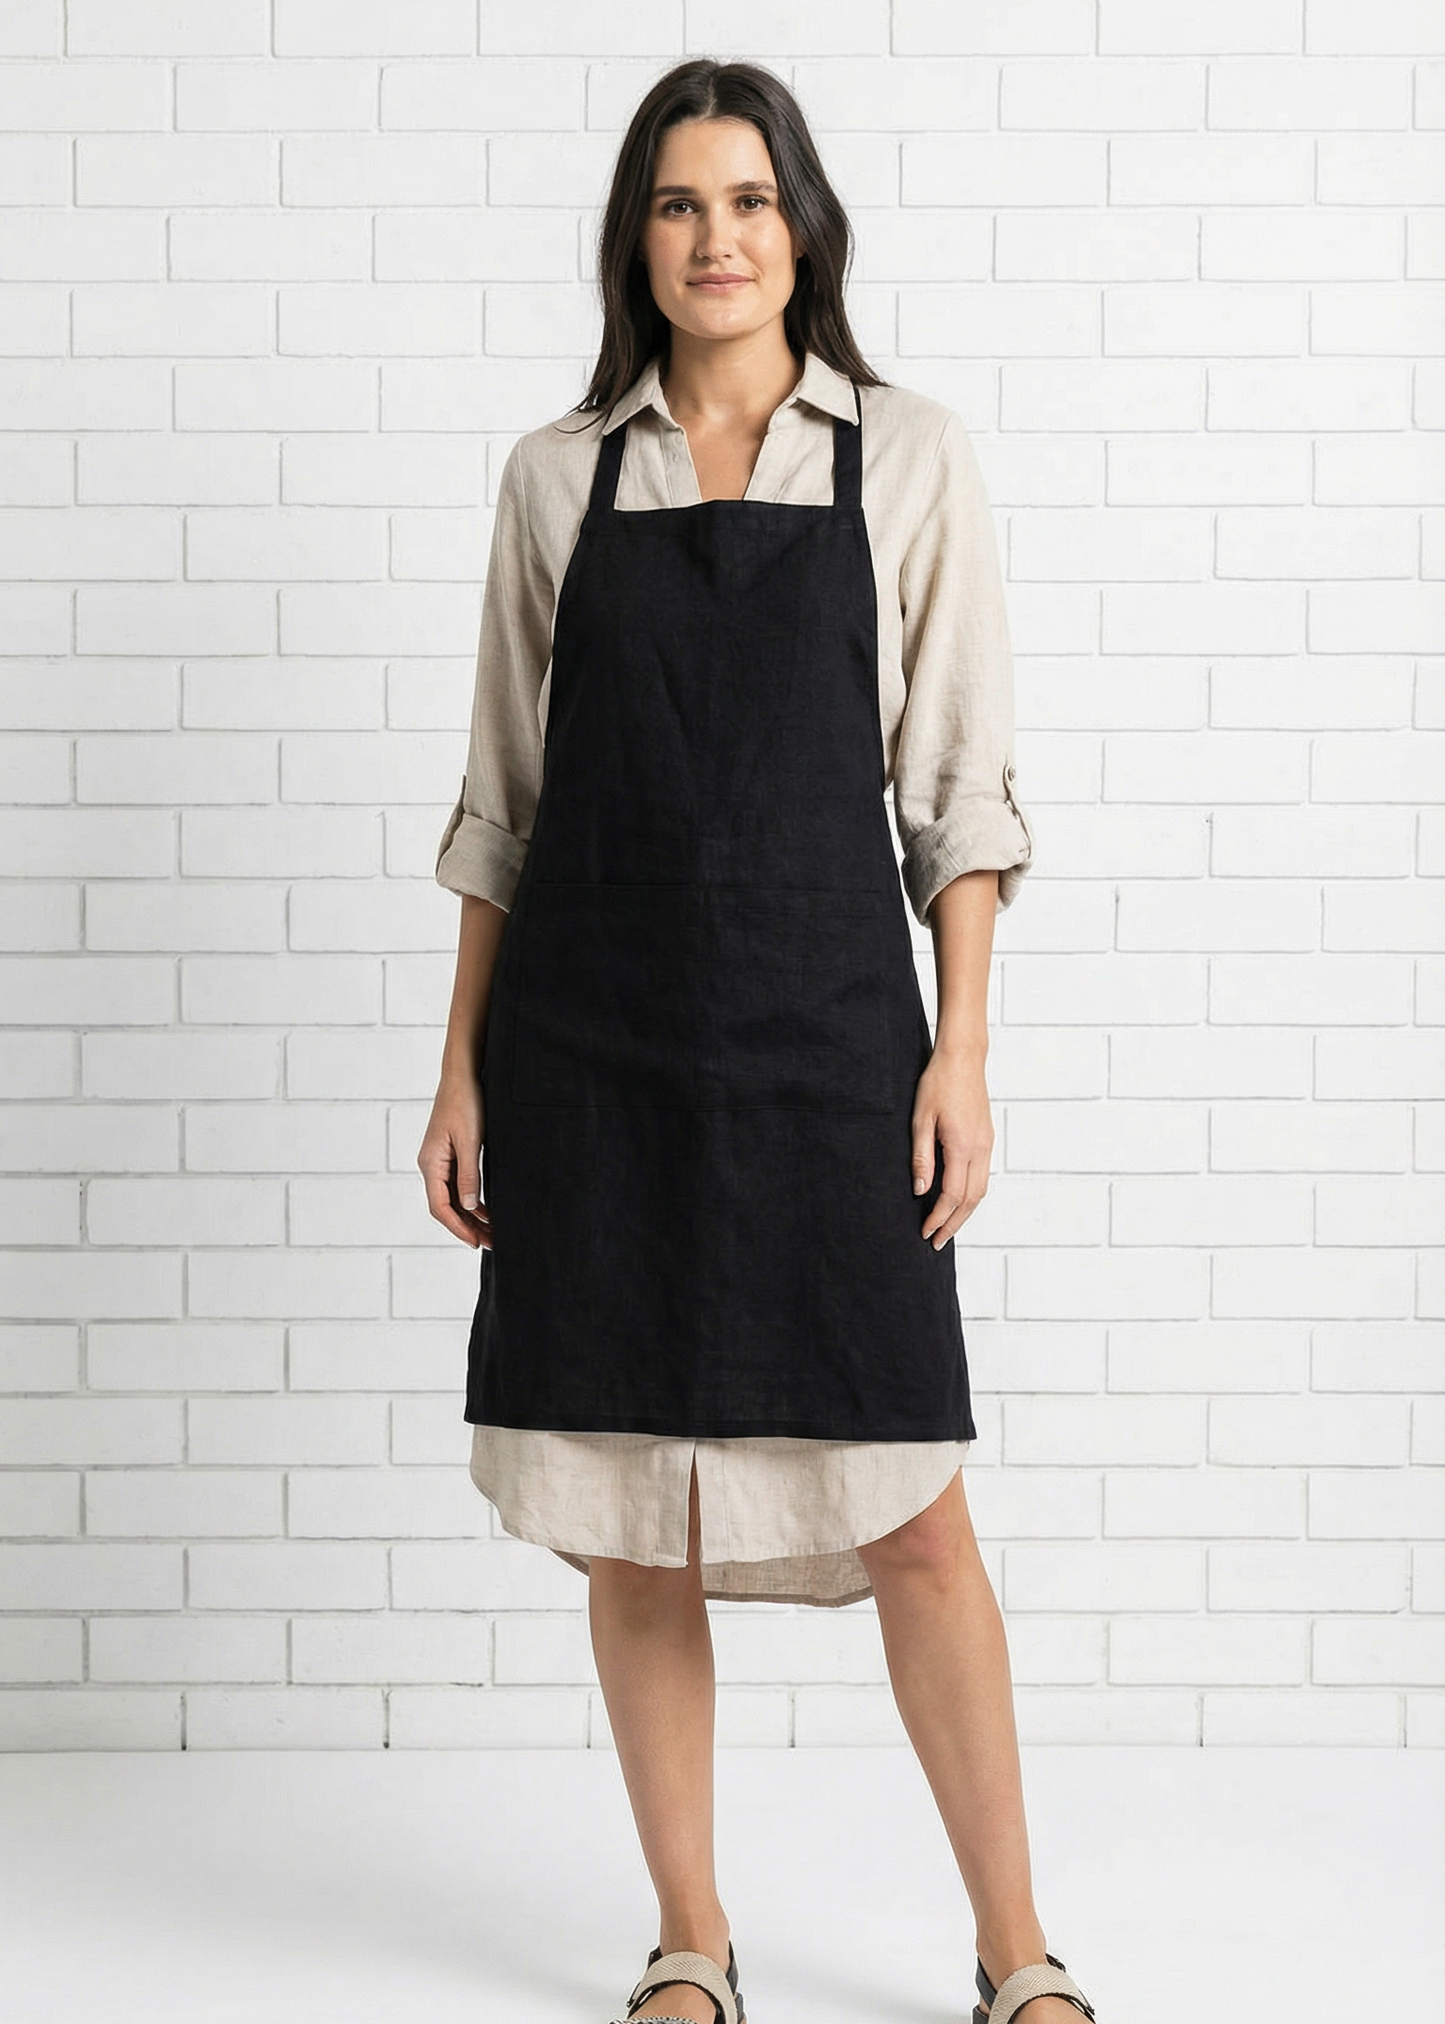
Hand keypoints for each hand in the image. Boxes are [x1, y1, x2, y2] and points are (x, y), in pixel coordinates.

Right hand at [417, 1071, 491, 1248]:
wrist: (462, 1074)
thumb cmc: (465, 1102)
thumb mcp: (470, 1141)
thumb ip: (469, 1175)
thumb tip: (469, 1207)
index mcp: (431, 1163)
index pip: (440, 1207)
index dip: (458, 1227)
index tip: (475, 1243)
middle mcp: (431, 1165)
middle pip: (446, 1206)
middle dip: (467, 1227)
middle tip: (490, 1243)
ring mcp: (439, 1160)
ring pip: (453, 1197)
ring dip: (471, 1216)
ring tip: (492, 1232)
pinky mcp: (450, 1153)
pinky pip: (458, 1184)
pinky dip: (472, 1199)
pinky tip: (487, 1209)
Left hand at [910, 1046, 993, 1248]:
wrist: (963, 1058)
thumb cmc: (937, 1084)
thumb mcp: (920, 1119)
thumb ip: (921, 1157)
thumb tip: (921, 1191)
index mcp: (962, 1146)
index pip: (952, 1195)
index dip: (938, 1218)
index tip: (925, 1232)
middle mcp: (980, 1148)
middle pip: (971, 1200)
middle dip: (953, 1224)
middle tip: (936, 1241)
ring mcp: (987, 1144)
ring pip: (980, 1190)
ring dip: (964, 1212)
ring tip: (946, 1227)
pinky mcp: (987, 1138)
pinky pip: (983, 1176)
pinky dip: (971, 1195)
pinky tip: (957, 1199)